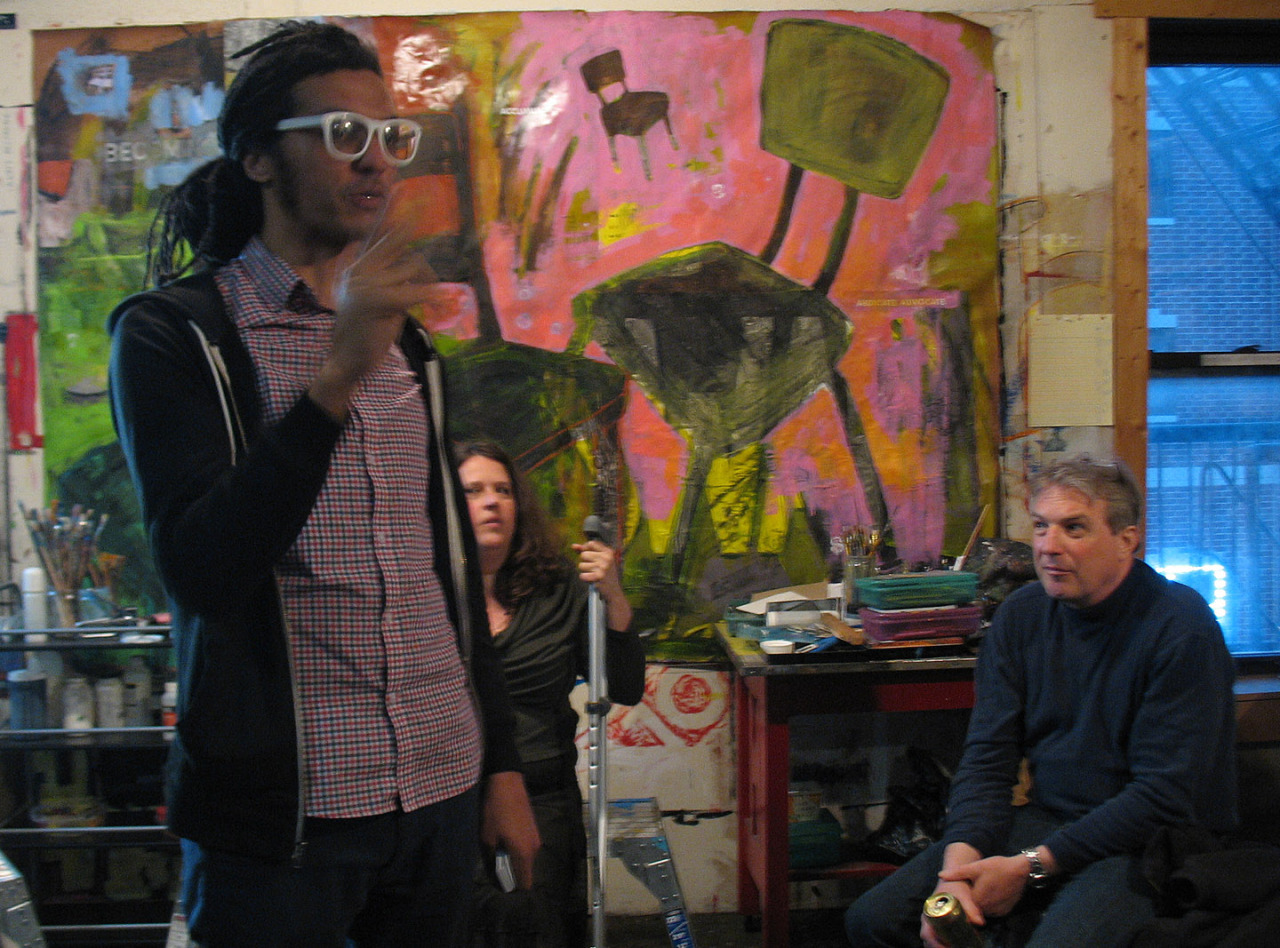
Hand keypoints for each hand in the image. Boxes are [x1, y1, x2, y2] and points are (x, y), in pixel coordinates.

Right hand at [309, 186, 436, 418]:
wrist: (346, 360)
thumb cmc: (367, 335)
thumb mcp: (381, 303)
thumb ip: (393, 281)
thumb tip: (417, 267)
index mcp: (358, 268)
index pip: (375, 235)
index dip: (388, 214)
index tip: (397, 188)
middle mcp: (360, 270)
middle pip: (397, 242)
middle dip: (413, 230)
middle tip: (431, 215)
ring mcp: (366, 283)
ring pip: (412, 267)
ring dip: (430, 281)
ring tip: (437, 299)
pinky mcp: (377, 300)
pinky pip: (413, 290)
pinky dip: (432, 294)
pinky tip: (446, 298)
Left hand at [480, 770, 540, 889]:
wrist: (507, 783)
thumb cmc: (495, 812)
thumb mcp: (487, 838)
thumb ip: (491, 860)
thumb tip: (494, 875)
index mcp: (523, 854)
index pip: (525, 883)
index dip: (513, 887)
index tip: (500, 882)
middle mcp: (534, 848)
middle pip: (525, 871)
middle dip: (511, 872)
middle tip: (494, 863)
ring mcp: (536, 837)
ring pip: (525, 858)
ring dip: (513, 858)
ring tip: (497, 847)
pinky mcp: (534, 828)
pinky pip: (526, 847)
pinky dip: (517, 848)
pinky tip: (504, 836)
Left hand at [572, 540, 632, 630]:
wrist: (614, 592)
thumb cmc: (605, 574)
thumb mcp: (600, 561)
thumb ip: (587, 551)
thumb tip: (573, 546)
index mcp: (608, 552)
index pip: (591, 543)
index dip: (586, 549)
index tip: (589, 557)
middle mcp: (606, 558)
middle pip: (584, 555)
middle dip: (585, 562)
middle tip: (594, 569)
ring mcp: (603, 567)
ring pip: (581, 565)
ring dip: (585, 571)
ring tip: (593, 574)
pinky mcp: (598, 577)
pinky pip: (582, 575)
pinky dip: (585, 579)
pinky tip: (592, 580)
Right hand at [919, 881, 983, 947]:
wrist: (957, 877)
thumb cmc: (956, 885)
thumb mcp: (963, 895)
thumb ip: (971, 909)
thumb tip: (980, 923)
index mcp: (929, 912)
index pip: (927, 934)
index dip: (935, 945)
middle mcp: (929, 920)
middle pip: (929, 941)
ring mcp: (934, 923)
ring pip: (933, 940)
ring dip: (942, 946)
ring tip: (958, 947)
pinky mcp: (941, 924)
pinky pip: (940, 938)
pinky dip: (945, 943)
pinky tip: (958, 945)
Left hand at [938, 853, 1031, 917]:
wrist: (1020, 870)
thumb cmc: (997, 867)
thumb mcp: (975, 867)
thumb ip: (958, 873)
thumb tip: (940, 875)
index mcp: (977, 900)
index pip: (964, 903)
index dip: (961, 898)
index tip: (960, 892)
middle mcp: (987, 909)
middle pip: (974, 907)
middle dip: (971, 900)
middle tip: (972, 887)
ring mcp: (998, 912)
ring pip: (984, 909)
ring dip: (981, 902)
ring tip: (981, 889)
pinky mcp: (1005, 911)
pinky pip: (993, 910)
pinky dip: (991, 904)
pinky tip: (991, 893)